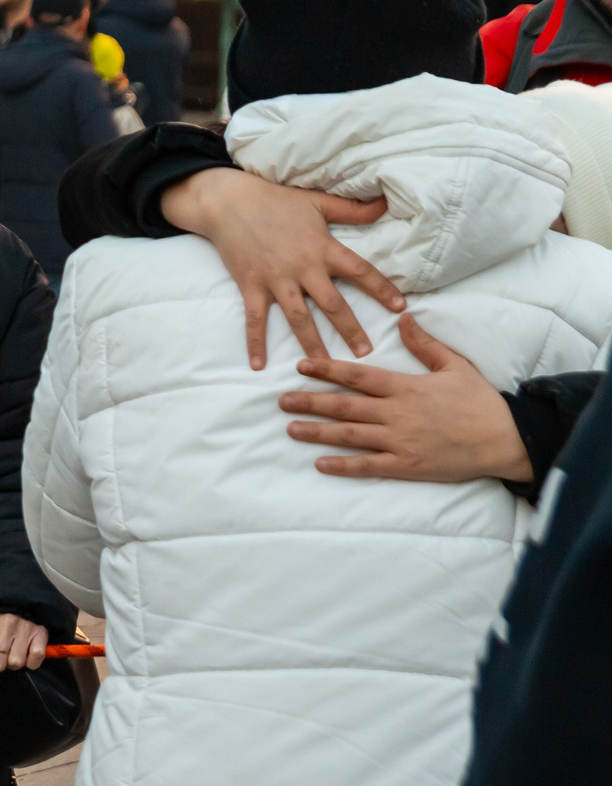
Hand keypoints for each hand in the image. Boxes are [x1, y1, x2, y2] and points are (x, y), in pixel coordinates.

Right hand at [159, 167, 401, 366]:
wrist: (230, 203)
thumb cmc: (276, 200)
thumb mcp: (318, 201)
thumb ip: (353, 209)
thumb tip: (386, 204)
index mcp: (323, 248)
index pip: (360, 272)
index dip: (382, 289)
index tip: (400, 307)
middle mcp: (303, 268)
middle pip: (333, 304)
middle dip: (351, 330)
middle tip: (365, 354)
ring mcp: (276, 280)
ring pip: (298, 318)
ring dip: (312, 343)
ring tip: (324, 365)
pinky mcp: (251, 287)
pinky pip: (255, 320)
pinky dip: (256, 343)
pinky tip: (259, 365)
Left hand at [280, 314, 531, 483]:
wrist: (505, 439)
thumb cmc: (480, 402)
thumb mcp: (455, 365)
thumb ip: (425, 344)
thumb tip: (403, 318)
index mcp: (406, 387)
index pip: (358, 376)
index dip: (327, 370)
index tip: (301, 366)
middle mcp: (397, 414)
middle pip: (344, 406)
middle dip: (310, 401)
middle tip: (281, 400)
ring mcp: (399, 442)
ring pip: (349, 435)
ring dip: (317, 432)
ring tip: (290, 428)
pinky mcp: (405, 466)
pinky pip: (367, 467)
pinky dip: (342, 466)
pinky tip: (319, 464)